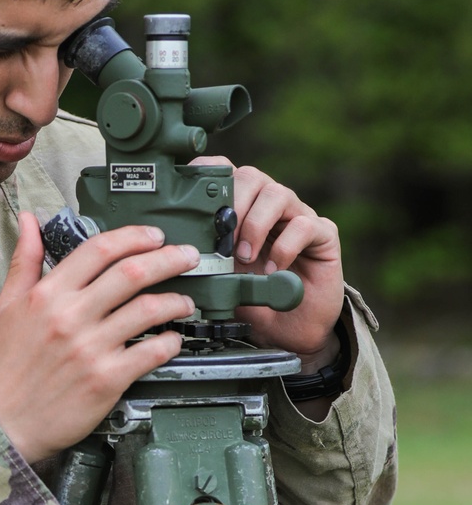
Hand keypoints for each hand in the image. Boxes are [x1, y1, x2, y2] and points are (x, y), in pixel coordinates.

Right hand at [0, 214, 196, 462]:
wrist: (4, 421)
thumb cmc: (8, 367)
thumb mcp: (7, 306)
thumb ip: (24, 260)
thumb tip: (29, 220)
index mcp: (48, 295)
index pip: (99, 250)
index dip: (134, 237)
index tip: (154, 236)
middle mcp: (71, 317)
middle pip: (132, 273)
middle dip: (168, 258)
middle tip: (187, 257)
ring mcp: (90, 349)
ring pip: (148, 310)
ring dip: (176, 300)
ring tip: (185, 301)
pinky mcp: (106, 380)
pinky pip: (150, 352)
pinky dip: (170, 343)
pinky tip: (173, 340)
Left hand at [194, 161, 345, 371]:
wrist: (293, 331)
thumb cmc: (258, 303)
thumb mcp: (222, 284)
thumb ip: (206, 265)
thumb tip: (181, 255)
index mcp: (243, 210)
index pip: (227, 173)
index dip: (210, 174)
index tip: (192, 197)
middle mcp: (271, 207)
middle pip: (251, 177)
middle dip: (232, 206)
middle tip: (223, 243)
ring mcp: (298, 216)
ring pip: (277, 194)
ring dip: (255, 225)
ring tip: (245, 257)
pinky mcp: (323, 234)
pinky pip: (303, 225)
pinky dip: (284, 247)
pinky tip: (272, 270)